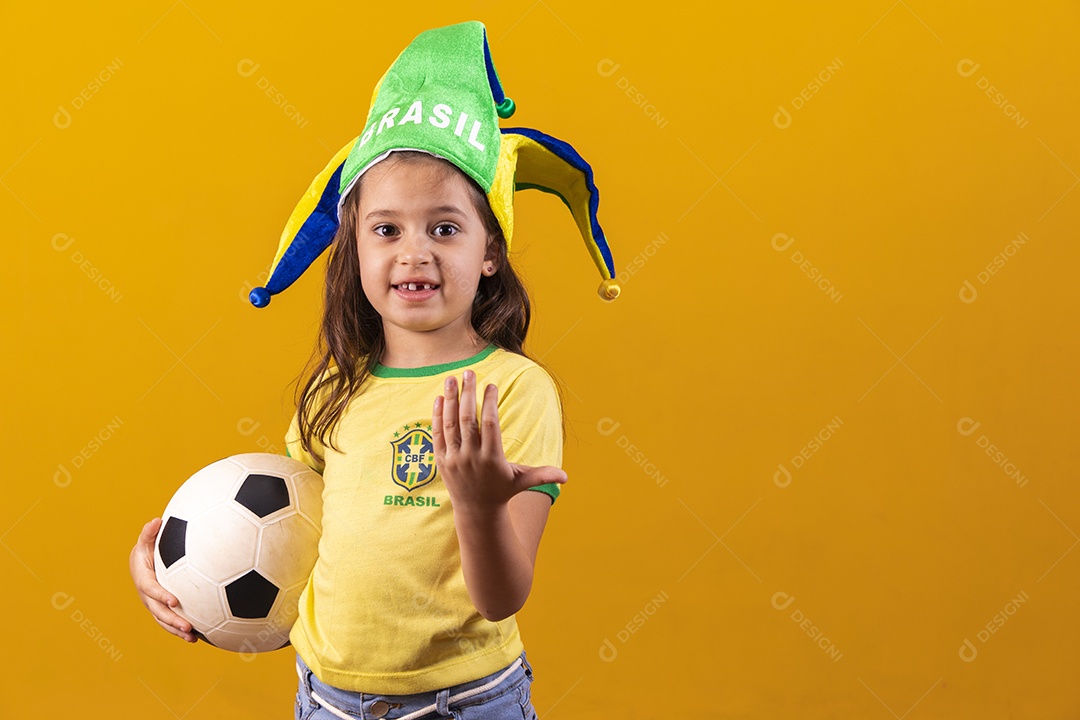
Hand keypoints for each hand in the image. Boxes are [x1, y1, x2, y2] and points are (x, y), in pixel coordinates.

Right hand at [129, 517, 197, 642]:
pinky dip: (182, 630)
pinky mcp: (163, 609)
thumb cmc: (148, 549)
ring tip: (193, 638)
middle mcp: (147, 596)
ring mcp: (155, 604)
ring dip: (177, 630)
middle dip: (171, 620)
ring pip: (164, 621)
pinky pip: (171, 621)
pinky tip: (199, 637)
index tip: (174, 600)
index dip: (161, 595)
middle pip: (158, 611)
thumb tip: (156, 521)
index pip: (150, 589)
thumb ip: (149, 533)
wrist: (144, 562)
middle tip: (187, 626)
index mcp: (143, 579)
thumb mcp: (146, 540)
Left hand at [432, 369, 566, 511]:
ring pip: (450, 424)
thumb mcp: (522, 481)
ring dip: (450, 399)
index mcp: (492, 458)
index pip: (490, 424)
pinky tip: (439, 398)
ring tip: (451, 378)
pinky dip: (437, 415)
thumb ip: (543, 475)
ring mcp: (454, 458)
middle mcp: (471, 457)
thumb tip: (566, 477)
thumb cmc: (502, 490)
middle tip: (470, 372)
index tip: (492, 385)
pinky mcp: (441, 460)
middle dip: (468, 394)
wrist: (475, 510)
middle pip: (468, 420)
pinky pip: (437, 434)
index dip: (490, 403)